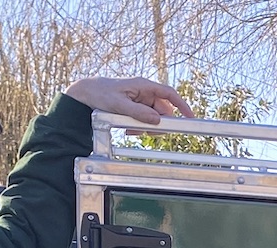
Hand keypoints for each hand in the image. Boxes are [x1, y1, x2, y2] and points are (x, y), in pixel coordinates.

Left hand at [65, 77, 191, 125]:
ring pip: (154, 117)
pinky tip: (128, 129)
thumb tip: (157, 120)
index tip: (190, 117)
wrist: (87, 94)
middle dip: (157, 123)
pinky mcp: (135, 107)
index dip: (181, 105)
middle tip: (146, 132)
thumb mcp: (119, 104)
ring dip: (146, 127)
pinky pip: (144, 119)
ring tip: (131, 130)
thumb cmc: (101, 93)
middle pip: (162, 110)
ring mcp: (140, 100)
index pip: (169, 94)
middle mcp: (144, 92)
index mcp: (143, 86)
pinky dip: (139, 127)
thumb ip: (139, 113)